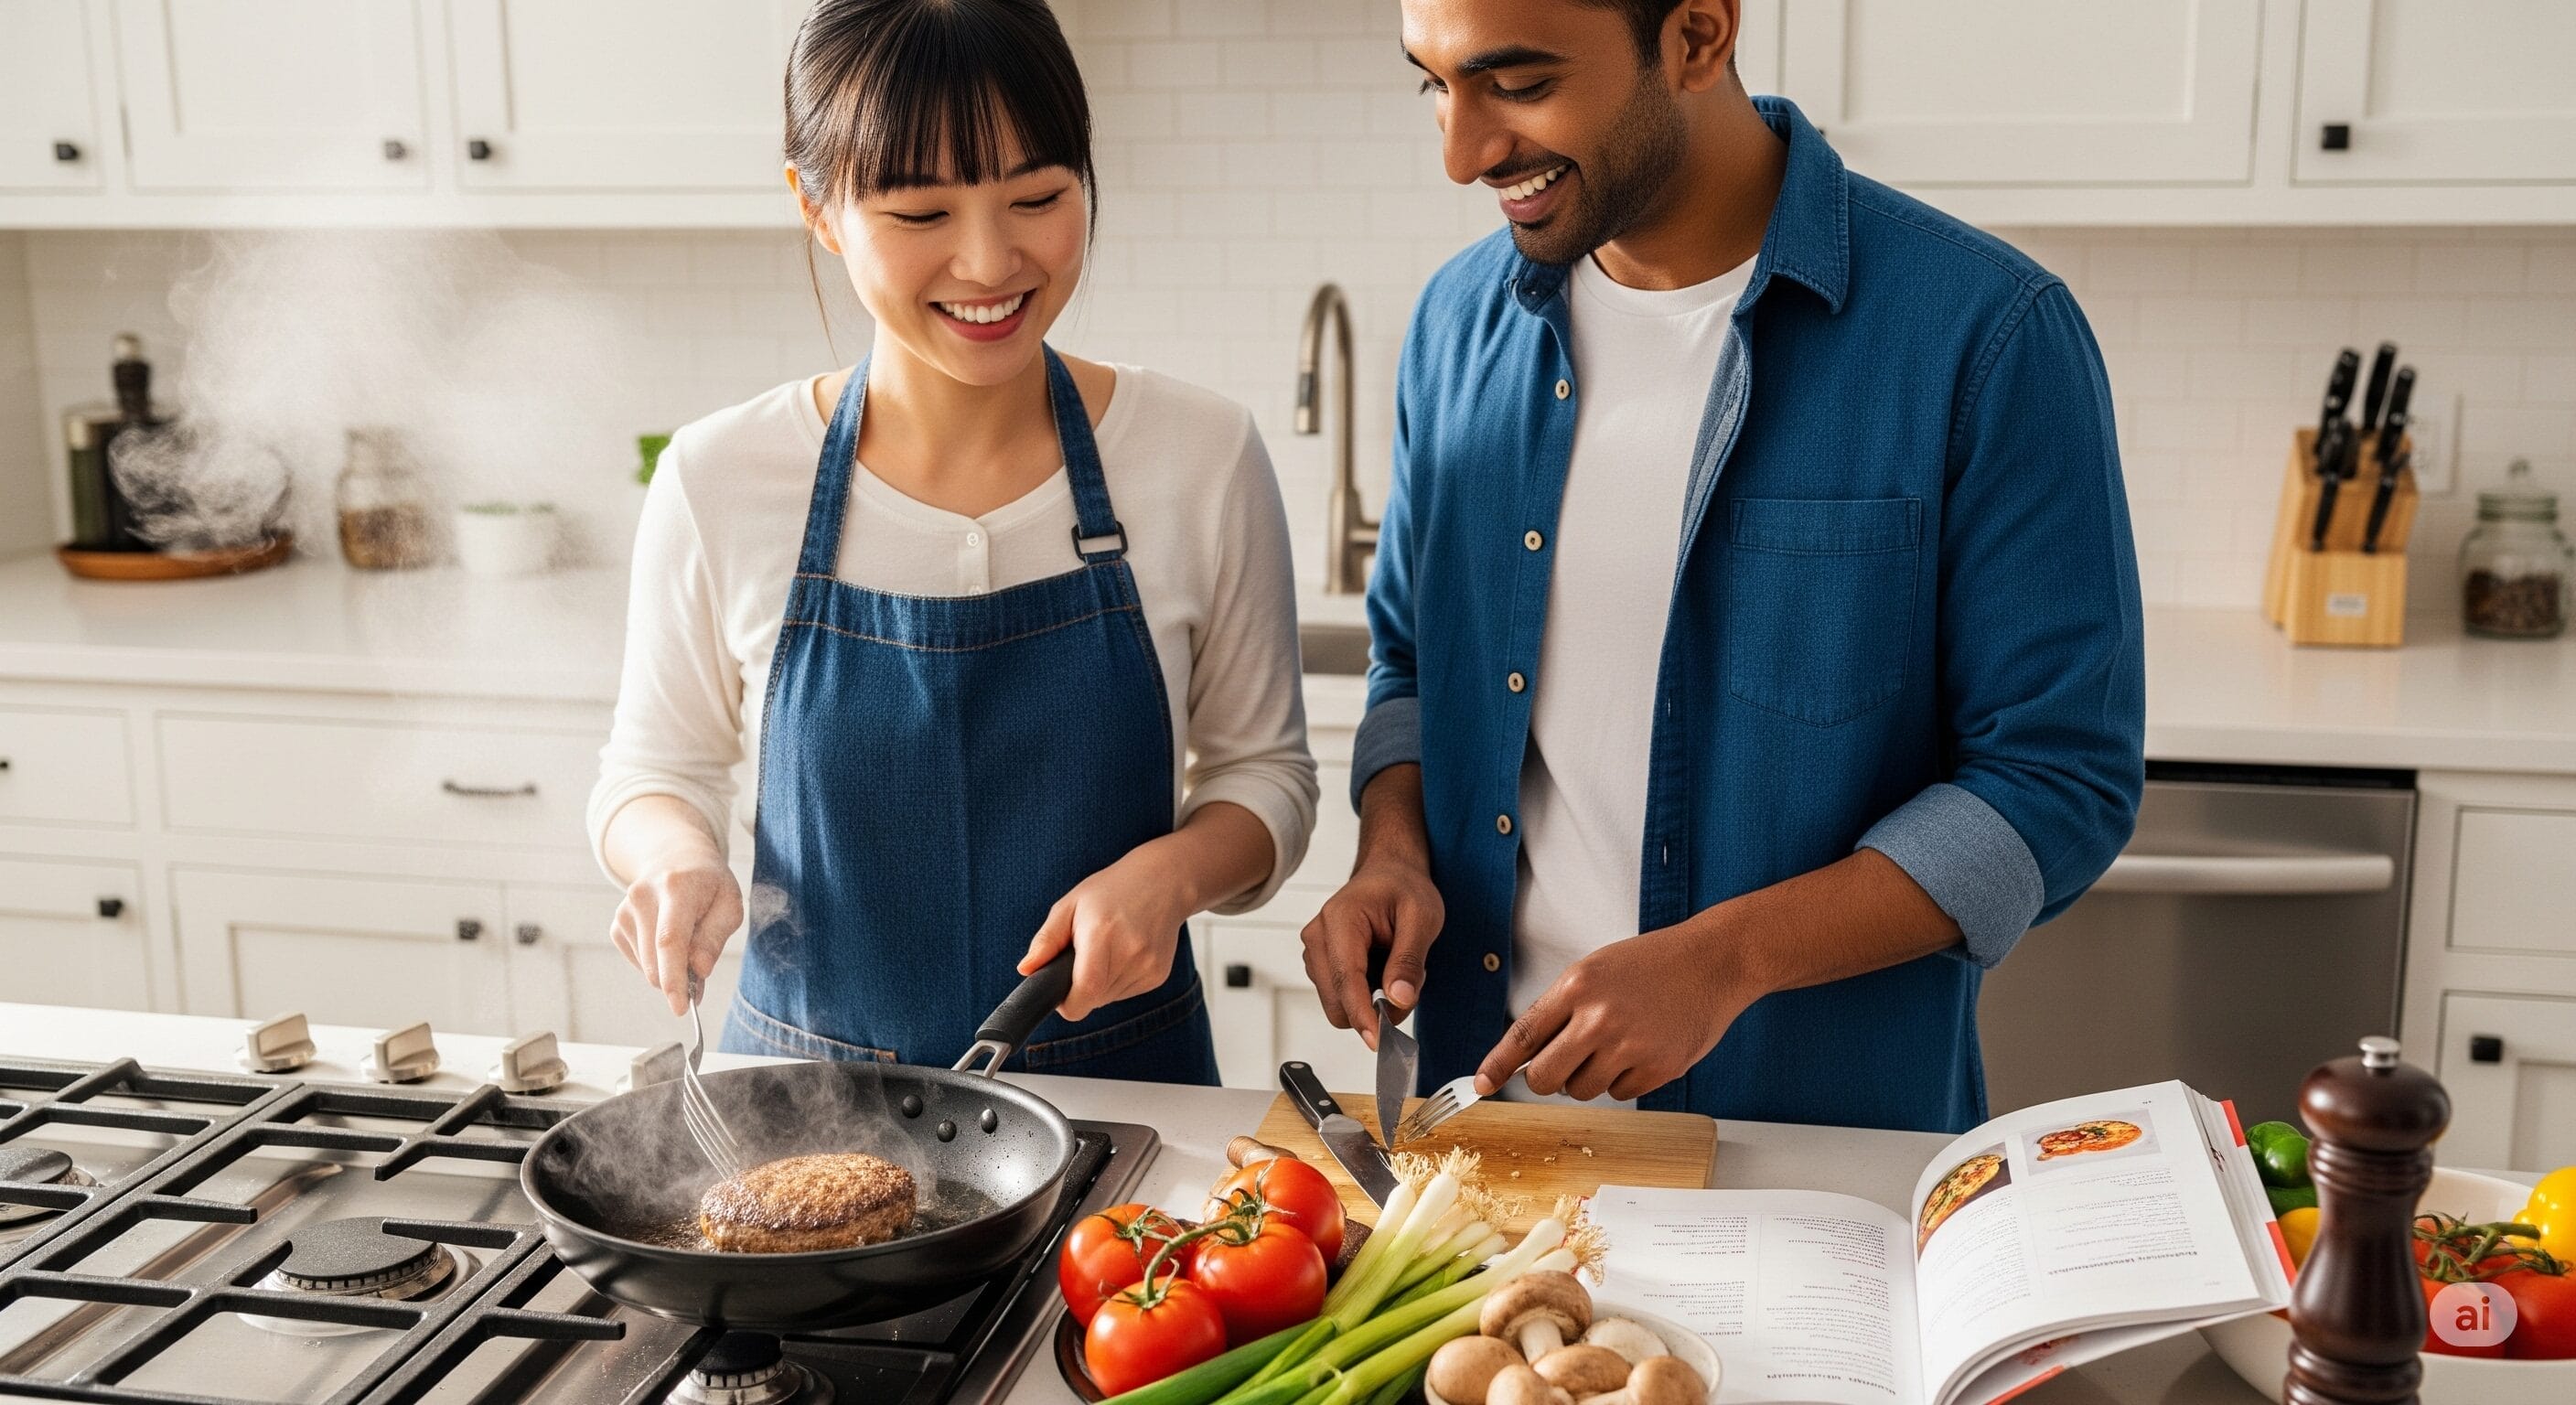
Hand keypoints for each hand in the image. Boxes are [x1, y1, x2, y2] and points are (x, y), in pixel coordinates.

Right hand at [613, 858, 744, 1016]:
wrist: (674, 859)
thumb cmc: (707, 883)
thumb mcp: (729, 903)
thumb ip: (715, 937)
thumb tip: (699, 970)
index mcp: (675, 888)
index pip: (669, 940)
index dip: (674, 978)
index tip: (681, 1007)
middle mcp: (642, 897)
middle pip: (656, 961)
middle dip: (681, 978)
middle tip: (702, 968)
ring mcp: (624, 912)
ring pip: (648, 968)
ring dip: (670, 968)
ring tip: (687, 940)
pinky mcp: (617, 925)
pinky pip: (640, 963)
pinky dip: (658, 962)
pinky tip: (667, 938)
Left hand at [1020, 848, 1192, 1022]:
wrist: (1163, 881)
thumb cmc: (1112, 890)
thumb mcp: (1070, 905)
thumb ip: (1046, 940)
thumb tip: (1026, 970)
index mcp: (1102, 935)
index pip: (1084, 993)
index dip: (1068, 1003)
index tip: (1060, 994)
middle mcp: (1130, 954)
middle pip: (1093, 1000)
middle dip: (1081, 987)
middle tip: (1085, 955)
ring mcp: (1148, 967)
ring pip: (1109, 999)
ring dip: (1100, 984)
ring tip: (1108, 950)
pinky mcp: (1158, 976)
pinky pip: (1125, 993)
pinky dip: (1117, 980)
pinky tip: (1124, 953)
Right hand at [1299, 855, 1443, 1049]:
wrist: (1390, 873)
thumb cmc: (1403, 888)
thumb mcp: (1422, 918)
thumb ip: (1408, 960)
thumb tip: (1397, 999)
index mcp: (1340, 920)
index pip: (1346, 980)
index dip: (1362, 1016)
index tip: (1378, 1041)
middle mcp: (1318, 937)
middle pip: (1337, 1002)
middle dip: (1375, 1007)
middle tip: (1409, 984)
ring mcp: (1315, 952)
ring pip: (1341, 1004)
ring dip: (1373, 999)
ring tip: (1396, 966)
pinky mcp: (1321, 964)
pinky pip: (1343, 996)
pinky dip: (1366, 993)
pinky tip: (1382, 968)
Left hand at [1476, 921, 1759, 1102]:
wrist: (1711, 962)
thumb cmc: (1651, 964)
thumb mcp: (1594, 970)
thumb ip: (1559, 1009)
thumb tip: (1526, 1054)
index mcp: (1577, 986)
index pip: (1522, 1036)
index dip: (1497, 1065)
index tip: (1482, 1084)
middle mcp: (1599, 1018)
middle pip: (1544, 1078)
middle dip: (1545, 1079)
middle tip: (1559, 1066)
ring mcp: (1629, 1046)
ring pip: (1581, 1090)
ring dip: (1588, 1078)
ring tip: (1613, 1045)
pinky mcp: (1658, 1068)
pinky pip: (1620, 1094)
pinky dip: (1624, 1080)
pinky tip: (1641, 1051)